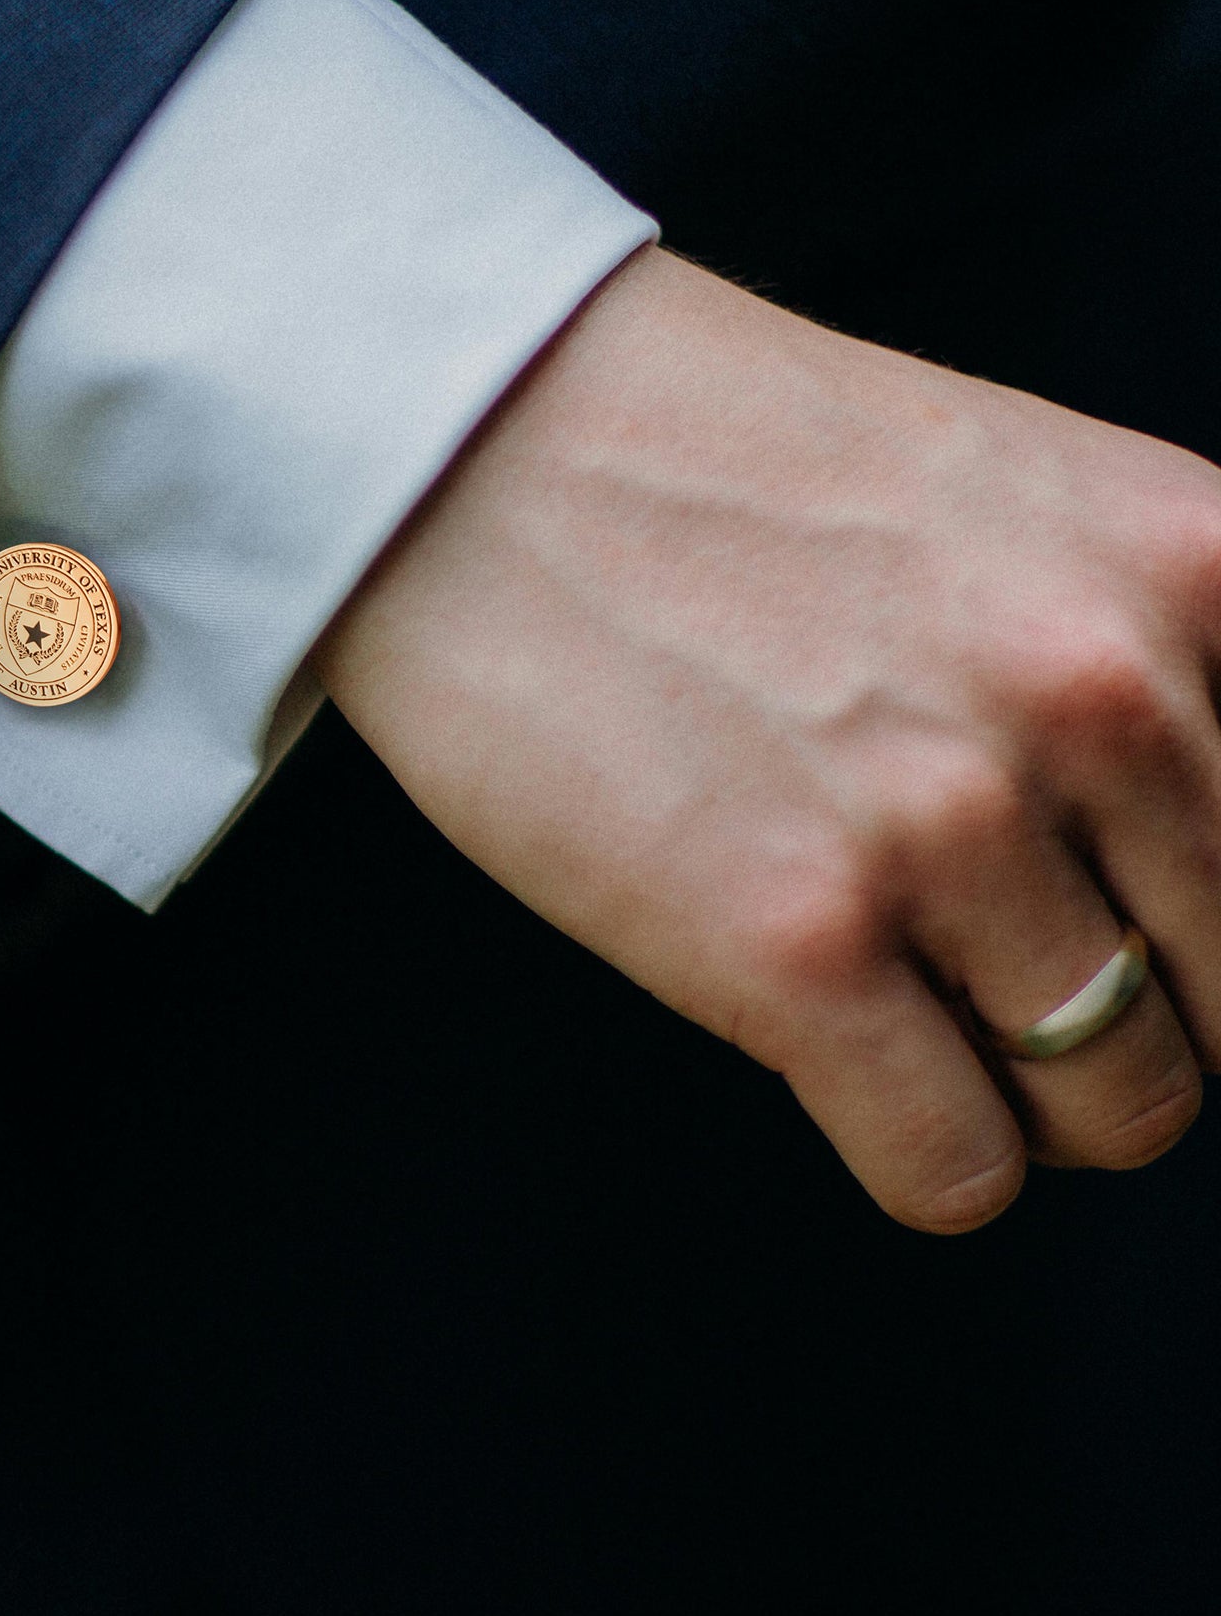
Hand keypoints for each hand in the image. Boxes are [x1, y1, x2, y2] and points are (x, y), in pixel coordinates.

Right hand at [318, 245, 1220, 1230]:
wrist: (468, 446)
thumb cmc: (712, 466)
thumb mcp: (1015, 498)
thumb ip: (1154, 654)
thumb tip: (1202, 868)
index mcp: (1195, 572)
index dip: (1213, 920)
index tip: (1120, 916)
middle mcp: (1105, 701)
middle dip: (1128, 1010)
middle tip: (981, 954)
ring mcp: (943, 825)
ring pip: (1121, 1109)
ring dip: (1022, 1087)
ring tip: (899, 994)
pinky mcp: (788, 944)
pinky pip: (957, 1169)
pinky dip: (920, 1148)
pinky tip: (830, 1046)